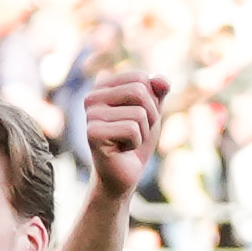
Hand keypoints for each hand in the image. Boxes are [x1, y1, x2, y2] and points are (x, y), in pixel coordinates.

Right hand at [70, 61, 165, 191]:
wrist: (125, 172)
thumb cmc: (137, 140)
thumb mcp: (152, 113)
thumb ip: (158, 93)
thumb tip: (161, 79)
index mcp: (103, 86)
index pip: (140, 78)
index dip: (151, 100)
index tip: (140, 117)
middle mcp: (92, 97)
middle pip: (139, 91)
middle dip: (150, 115)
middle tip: (137, 132)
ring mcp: (90, 115)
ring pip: (138, 113)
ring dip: (143, 132)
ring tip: (128, 142)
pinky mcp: (93, 133)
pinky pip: (132, 130)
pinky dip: (136, 143)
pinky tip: (122, 150)